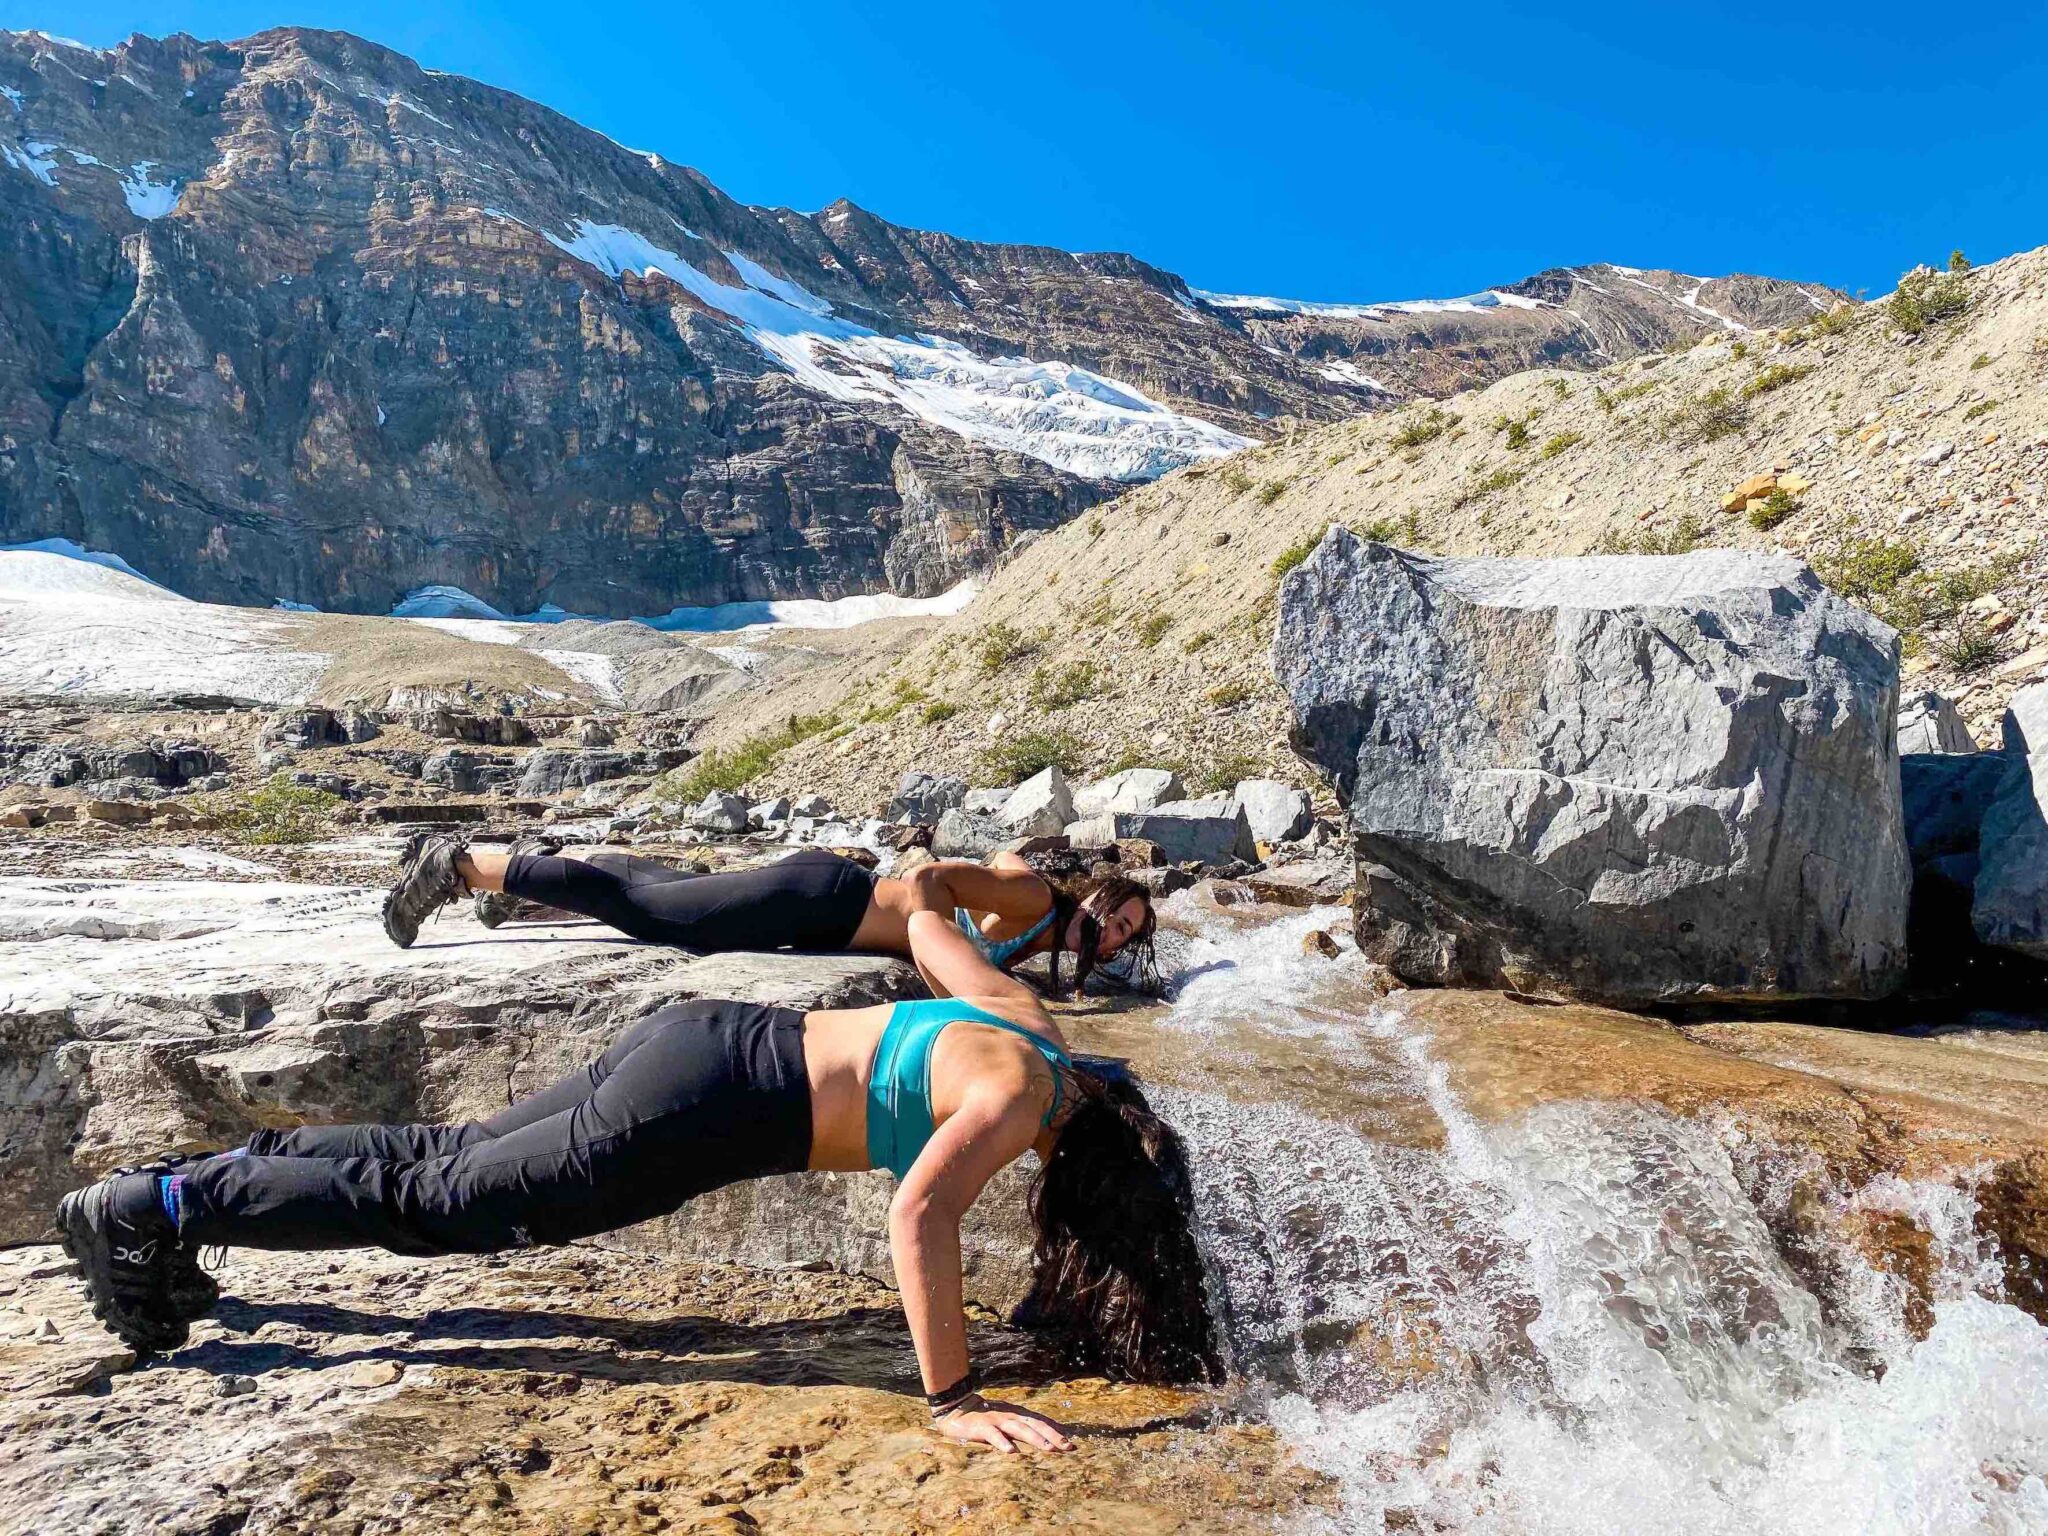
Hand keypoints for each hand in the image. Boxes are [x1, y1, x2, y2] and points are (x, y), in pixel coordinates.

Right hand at [932, 1398, 1075, 1453]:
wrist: (958, 1407)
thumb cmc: (986, 1416)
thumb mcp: (1007, 1419)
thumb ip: (1023, 1427)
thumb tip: (1044, 1437)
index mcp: (1018, 1414)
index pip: (1042, 1422)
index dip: (1058, 1431)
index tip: (1074, 1442)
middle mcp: (1011, 1416)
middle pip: (1036, 1426)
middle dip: (1054, 1436)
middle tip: (1069, 1447)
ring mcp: (998, 1420)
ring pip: (1020, 1430)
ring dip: (1036, 1439)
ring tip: (1049, 1448)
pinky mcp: (983, 1427)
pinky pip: (994, 1435)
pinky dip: (1003, 1443)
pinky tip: (1012, 1452)